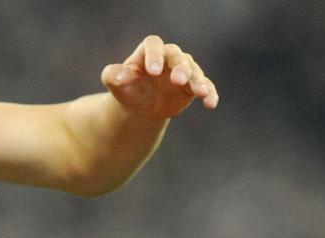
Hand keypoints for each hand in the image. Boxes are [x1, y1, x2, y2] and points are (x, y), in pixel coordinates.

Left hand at [102, 35, 218, 117]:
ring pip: (194, 71)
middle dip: (179, 67)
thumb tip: (119, 77)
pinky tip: (210, 103)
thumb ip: (113, 75)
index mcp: (148, 51)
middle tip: (178, 80)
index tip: (153, 71)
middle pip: (177, 56)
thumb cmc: (127, 89)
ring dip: (198, 80)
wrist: (141, 106)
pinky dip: (209, 93)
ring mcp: (184, 70)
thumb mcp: (115, 83)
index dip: (154, 54)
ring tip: (200, 92)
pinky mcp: (193, 85)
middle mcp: (169, 57)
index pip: (153, 44)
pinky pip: (205, 86)